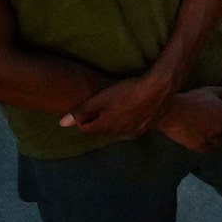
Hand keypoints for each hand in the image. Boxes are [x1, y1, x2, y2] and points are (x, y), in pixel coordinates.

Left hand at [60, 70, 175, 139]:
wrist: (159, 89)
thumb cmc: (127, 91)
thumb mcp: (101, 98)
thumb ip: (81, 111)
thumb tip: (61, 124)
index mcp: (104, 126)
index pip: (85, 128)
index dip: (82, 118)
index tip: (85, 107)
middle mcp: (117, 133)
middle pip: (101, 129)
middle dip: (97, 120)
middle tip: (99, 105)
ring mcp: (133, 131)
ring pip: (116, 129)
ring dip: (112, 121)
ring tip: (115, 107)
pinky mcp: (145, 128)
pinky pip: (131, 128)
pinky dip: (127, 122)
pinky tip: (131, 111)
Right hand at [158, 85, 221, 153]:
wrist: (171, 112)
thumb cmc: (191, 100)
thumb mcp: (211, 91)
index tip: (219, 112)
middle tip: (210, 120)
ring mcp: (212, 138)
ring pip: (219, 140)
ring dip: (215, 136)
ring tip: (205, 130)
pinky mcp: (201, 146)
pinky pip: (209, 148)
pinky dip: (206, 144)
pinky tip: (200, 138)